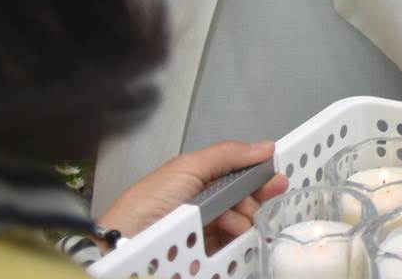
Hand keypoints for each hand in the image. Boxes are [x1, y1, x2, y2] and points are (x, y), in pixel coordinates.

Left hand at [98, 140, 288, 252]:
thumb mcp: (188, 167)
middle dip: (254, 199)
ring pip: (241, 223)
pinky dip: (236, 240)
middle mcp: (202, 204)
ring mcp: (203, 230)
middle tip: (261, 200)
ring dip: (243, 220)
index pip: (238, 175)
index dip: (259, 176)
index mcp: (197, 180)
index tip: (276, 179)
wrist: (125, 244)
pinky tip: (231, 236)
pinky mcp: (202, 254)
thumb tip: (263, 147)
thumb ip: (228, 154)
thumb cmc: (148, 204)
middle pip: (243, 200)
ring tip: (231, 222)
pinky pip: (231, 246)